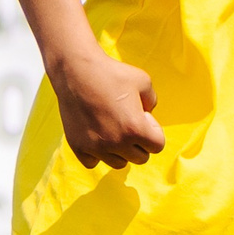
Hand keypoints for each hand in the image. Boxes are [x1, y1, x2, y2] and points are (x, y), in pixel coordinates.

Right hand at [52, 49, 164, 169]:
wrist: (76, 71)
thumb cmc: (111, 73)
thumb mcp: (144, 81)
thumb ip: (153, 102)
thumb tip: (149, 115)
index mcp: (136, 129)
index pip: (157, 146)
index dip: (153, 130)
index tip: (142, 115)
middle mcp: (116, 143)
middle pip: (140, 158)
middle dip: (139, 142)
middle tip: (128, 122)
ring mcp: (96, 147)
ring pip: (119, 163)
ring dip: (120, 150)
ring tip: (113, 129)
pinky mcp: (78, 147)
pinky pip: (93, 162)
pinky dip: (97, 153)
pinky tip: (96, 135)